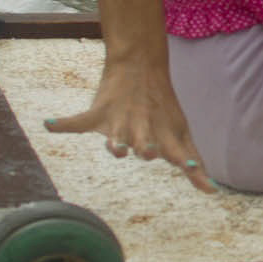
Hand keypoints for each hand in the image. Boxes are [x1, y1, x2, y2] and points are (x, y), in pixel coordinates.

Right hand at [47, 49, 209, 186]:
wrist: (141, 68)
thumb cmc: (163, 109)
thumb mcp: (181, 134)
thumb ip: (194, 165)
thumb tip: (213, 193)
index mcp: (162, 136)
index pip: (173, 150)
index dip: (182, 159)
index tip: (189, 164)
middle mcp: (141, 129)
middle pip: (142, 143)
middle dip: (145, 147)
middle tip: (147, 149)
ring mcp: (119, 121)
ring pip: (115, 135)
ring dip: (115, 141)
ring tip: (114, 146)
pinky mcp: (99, 113)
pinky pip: (78, 121)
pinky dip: (64, 123)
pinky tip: (49, 124)